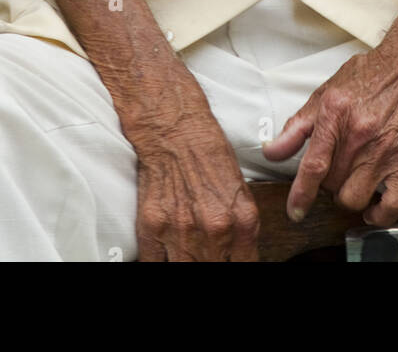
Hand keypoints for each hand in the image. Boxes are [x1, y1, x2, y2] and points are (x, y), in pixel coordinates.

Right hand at [133, 108, 259, 261]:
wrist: (175, 129)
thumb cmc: (206, 151)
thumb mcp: (240, 189)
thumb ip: (240, 227)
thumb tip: (238, 253)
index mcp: (242, 220)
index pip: (244, 265)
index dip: (236, 263)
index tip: (229, 260)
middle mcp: (214, 229)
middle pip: (214, 268)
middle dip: (213, 261)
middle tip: (209, 252)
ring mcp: (182, 231)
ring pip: (185, 268)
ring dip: (188, 260)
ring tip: (189, 249)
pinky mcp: (153, 228)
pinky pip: (154, 264)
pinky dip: (161, 260)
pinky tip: (168, 252)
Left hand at [260, 34, 397, 227]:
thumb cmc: (367, 77)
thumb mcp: (325, 93)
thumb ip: (297, 126)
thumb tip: (272, 152)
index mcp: (335, 114)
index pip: (314, 165)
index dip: (300, 194)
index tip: (294, 211)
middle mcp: (360, 134)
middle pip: (332, 185)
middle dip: (326, 183)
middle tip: (331, 170)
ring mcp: (385, 149)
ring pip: (356, 198)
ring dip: (347, 196)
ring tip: (348, 181)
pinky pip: (393, 204)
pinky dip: (380, 214)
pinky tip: (372, 207)